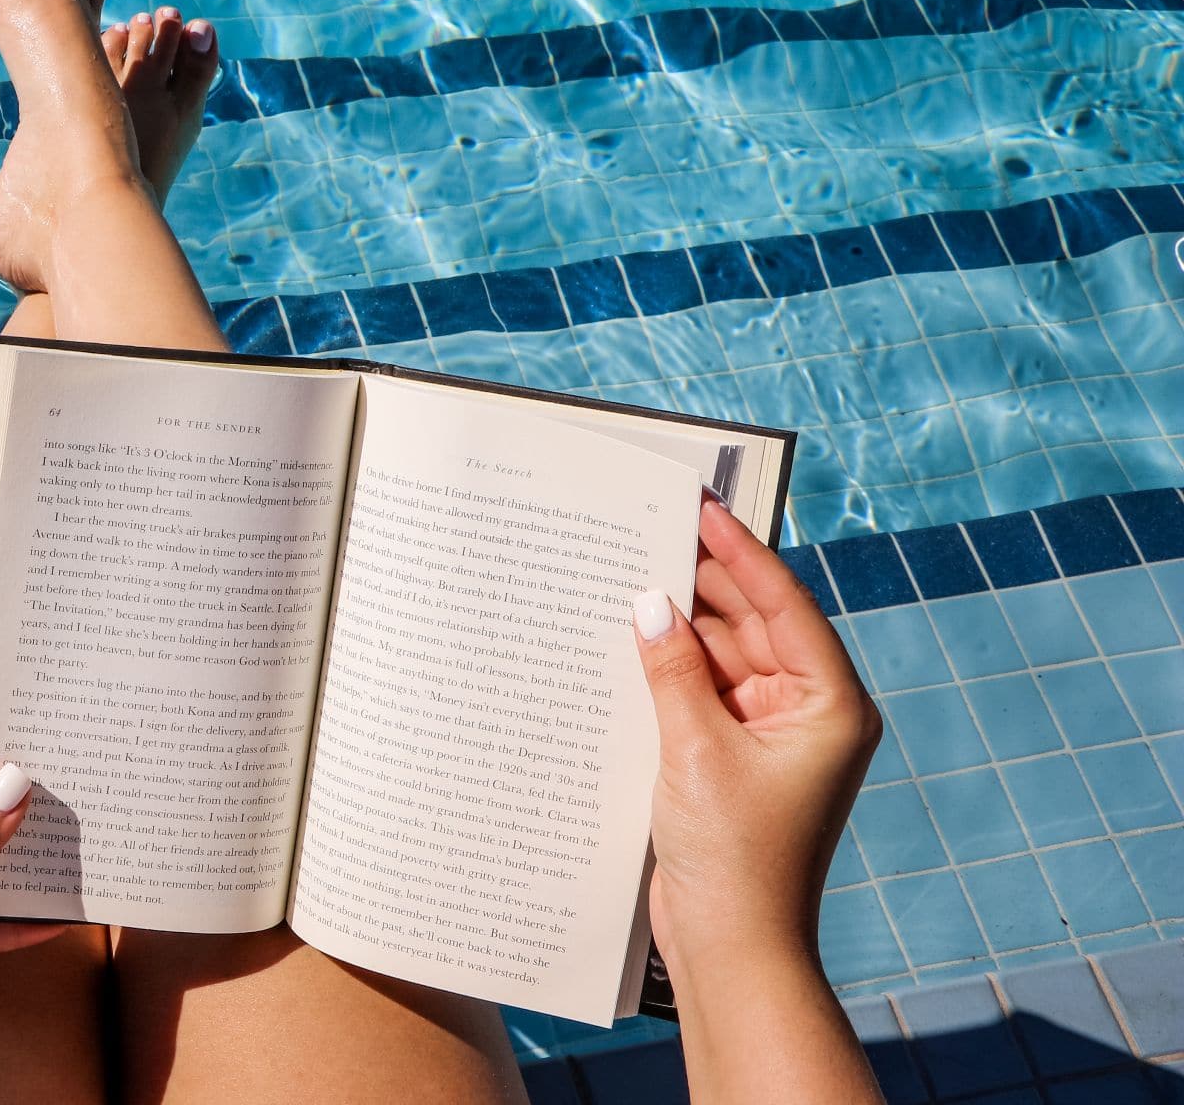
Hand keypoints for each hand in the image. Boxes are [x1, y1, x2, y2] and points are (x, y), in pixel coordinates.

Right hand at [633, 497, 882, 968]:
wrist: (731, 946)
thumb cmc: (735, 857)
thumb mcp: (695, 751)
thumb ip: (671, 670)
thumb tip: (648, 602)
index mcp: (830, 705)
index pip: (783, 606)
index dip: (740, 553)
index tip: (701, 508)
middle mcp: (808, 713)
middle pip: (752, 625)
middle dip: (703, 582)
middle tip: (648, 530)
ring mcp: (770, 736)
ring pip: (722, 656)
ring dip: (678, 627)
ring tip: (625, 576)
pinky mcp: (733, 759)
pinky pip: (701, 694)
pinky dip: (668, 669)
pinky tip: (627, 642)